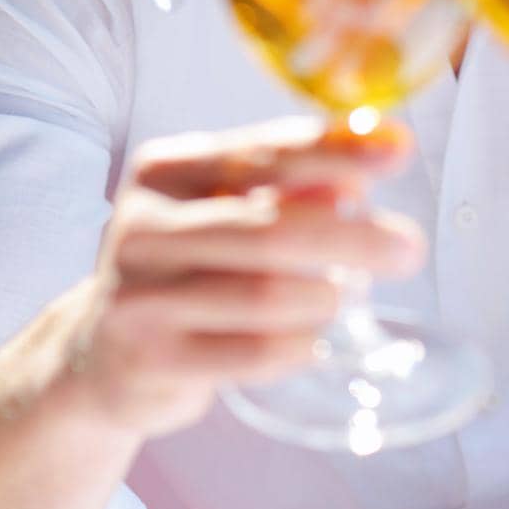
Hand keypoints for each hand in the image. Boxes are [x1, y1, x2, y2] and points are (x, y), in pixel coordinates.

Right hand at [55, 114, 424, 439]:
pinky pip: (251, 354)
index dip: (335, 149)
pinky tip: (313, 340)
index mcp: (165, 170)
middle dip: (351, 236)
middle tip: (408, 247)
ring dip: (323, 297)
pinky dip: (298, 346)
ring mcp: (140, 296)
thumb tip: (355, 177)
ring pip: (263, 295)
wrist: (99, 350)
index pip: (262, 152)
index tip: (398, 148)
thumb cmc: (185, 265)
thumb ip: (284, 185)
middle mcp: (144, 226)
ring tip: (343, 296)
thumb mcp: (222, 207)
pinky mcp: (150, 360)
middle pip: (269, 227)